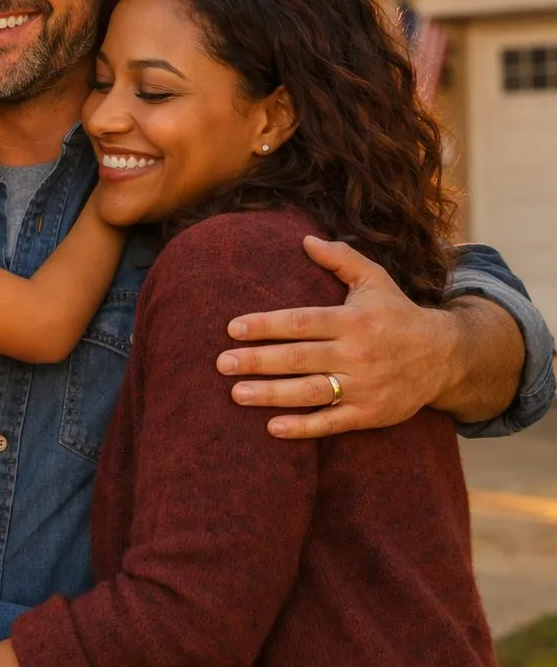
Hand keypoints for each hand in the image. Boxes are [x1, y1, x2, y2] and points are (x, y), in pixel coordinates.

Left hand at [215, 236, 455, 437]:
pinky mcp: (370, 413)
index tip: (232, 328)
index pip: (301, 322)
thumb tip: (305, 239)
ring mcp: (363, 386)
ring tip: (236, 394)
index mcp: (352, 320)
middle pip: (299, 358)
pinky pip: (332, 423)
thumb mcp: (374, 279)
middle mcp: (356, 353)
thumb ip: (340, 258)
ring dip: (271, 394)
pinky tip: (272, 428)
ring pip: (311, 392)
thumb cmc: (397, 313)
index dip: (265, 325)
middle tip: (221, 363)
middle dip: (258, 361)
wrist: (445, 356)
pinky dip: (303, 427)